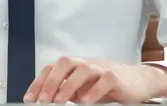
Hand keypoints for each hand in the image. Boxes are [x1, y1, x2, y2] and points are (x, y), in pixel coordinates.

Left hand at [24, 56, 166, 103]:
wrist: (137, 80)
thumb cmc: (105, 84)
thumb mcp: (81, 87)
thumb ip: (65, 89)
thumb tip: (45, 98)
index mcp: (74, 65)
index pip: (52, 69)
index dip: (38, 82)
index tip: (29, 98)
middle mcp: (85, 63)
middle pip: (64, 64)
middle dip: (51, 81)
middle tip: (43, 100)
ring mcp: (100, 68)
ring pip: (83, 70)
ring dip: (68, 85)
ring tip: (59, 101)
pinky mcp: (115, 77)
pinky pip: (103, 81)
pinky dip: (93, 91)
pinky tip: (85, 102)